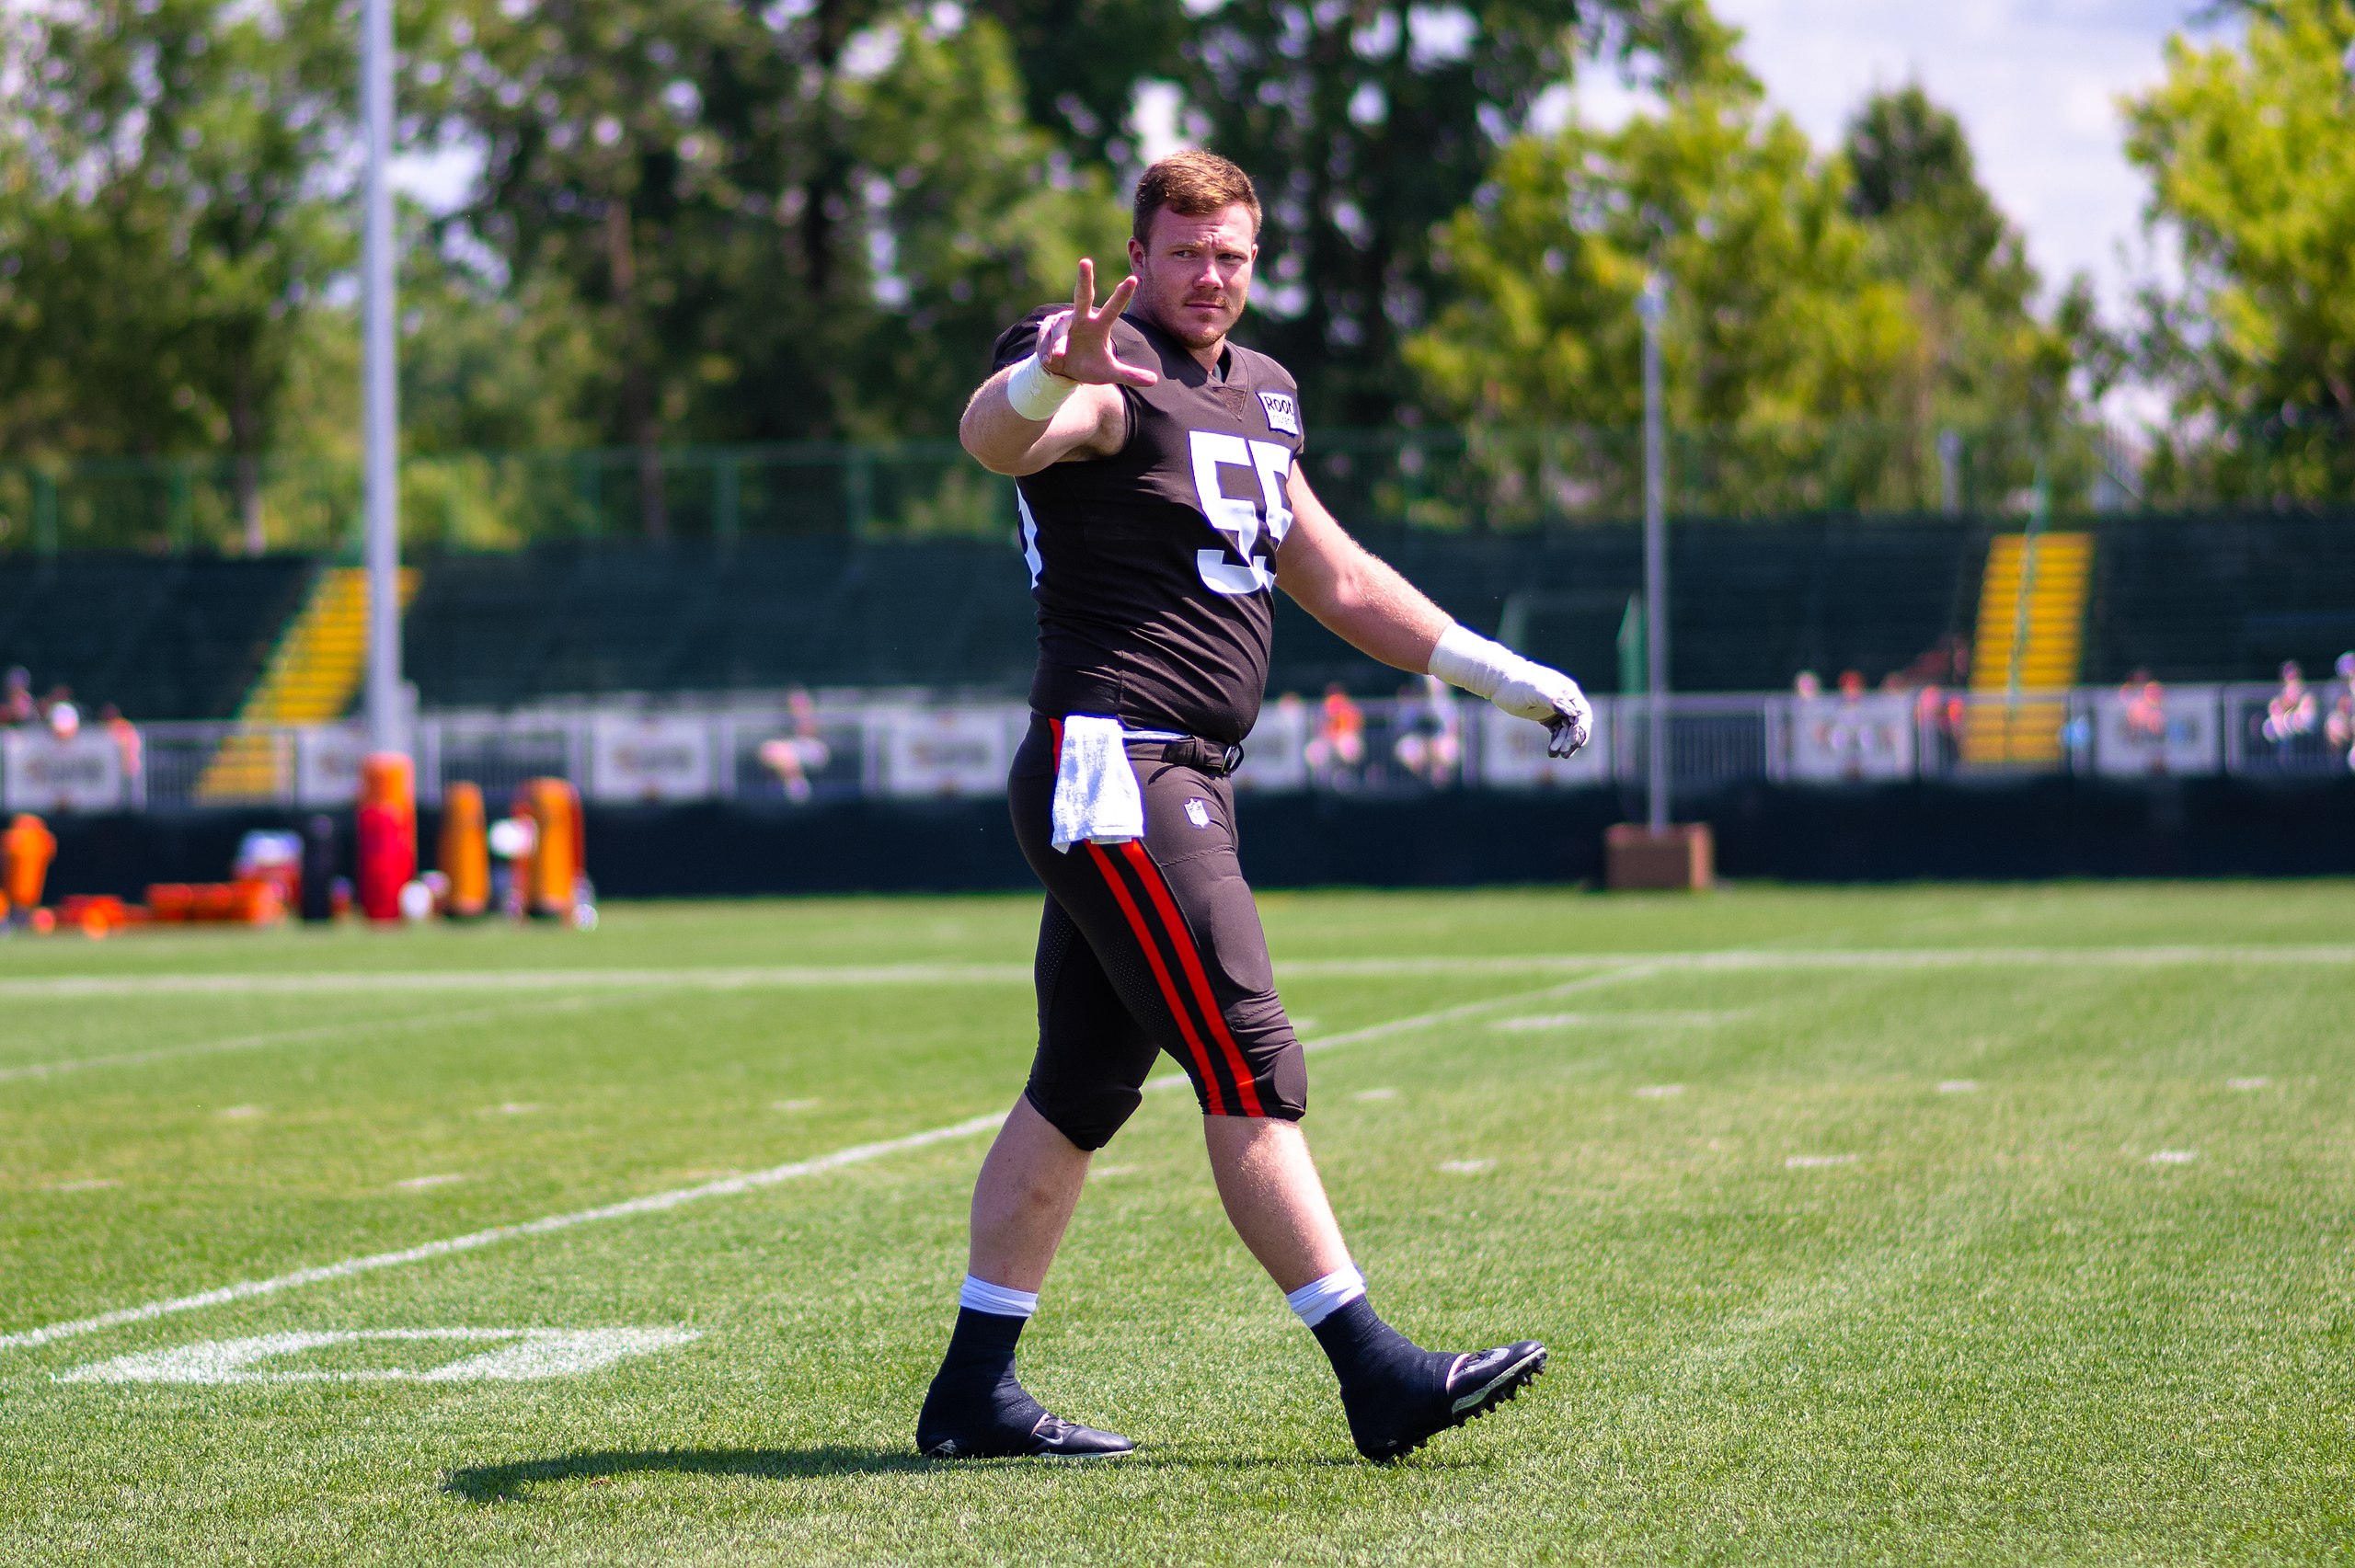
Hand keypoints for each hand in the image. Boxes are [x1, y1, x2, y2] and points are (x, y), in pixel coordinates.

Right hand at [1038, 259, 1158, 389]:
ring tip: (1057, 357)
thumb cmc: (1090, 367)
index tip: (1133, 279)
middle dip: (1084, 279)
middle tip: (1086, 262)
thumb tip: (1154, 380)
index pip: (1113, 308)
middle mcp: (1082, 318)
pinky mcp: (1047, 327)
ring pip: (1060, 330)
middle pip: (1083, 296)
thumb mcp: (1110, 374)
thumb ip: (1130, 375)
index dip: (1122, 295)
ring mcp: (1063, 321)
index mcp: (1099, 326)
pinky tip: (1051, 360)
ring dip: (1058, 344)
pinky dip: (1047, 351)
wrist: (1064, 373)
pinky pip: (1047, 339)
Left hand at [1491, 660, 1591, 757]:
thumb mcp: (1536, 690)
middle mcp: (1565, 700)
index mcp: (1568, 691)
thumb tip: (1574, 713)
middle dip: (1572, 739)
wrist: (1499, 682)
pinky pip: (1556, 732)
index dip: (1582, 729)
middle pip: (1576, 724)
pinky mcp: (1545, 716)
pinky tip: (1551, 752)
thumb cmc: (1518, 682)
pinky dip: (1555, 742)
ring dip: (1563, 743)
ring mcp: (1555, 709)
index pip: (1582, 713)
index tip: (1575, 743)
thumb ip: (1554, 700)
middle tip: (1564, 753)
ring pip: (1566, 730)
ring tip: (1553, 754)